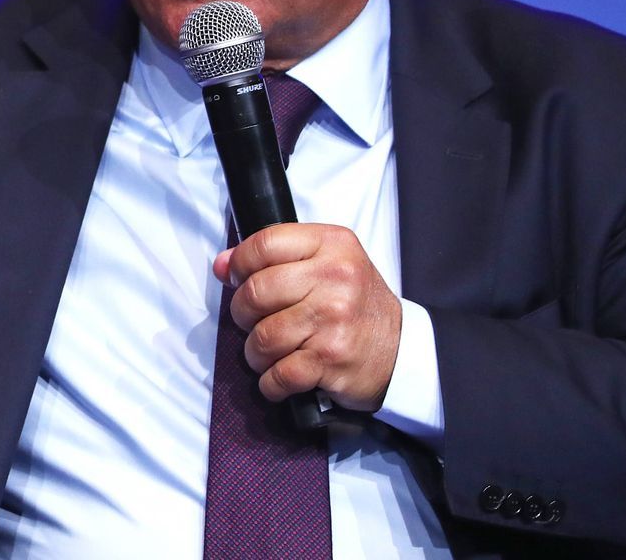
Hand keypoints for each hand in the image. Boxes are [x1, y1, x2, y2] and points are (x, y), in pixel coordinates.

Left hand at [214, 223, 401, 411]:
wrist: (402, 352)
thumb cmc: (356, 305)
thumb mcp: (327, 263)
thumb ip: (276, 258)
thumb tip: (223, 265)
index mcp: (332, 245)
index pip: (264, 243)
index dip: (241, 264)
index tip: (238, 279)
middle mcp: (335, 278)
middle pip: (255, 292)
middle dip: (243, 313)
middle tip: (254, 321)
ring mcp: (333, 320)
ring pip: (261, 337)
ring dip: (256, 352)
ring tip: (270, 352)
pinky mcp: (331, 360)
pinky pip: (278, 374)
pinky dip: (271, 382)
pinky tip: (280, 377)